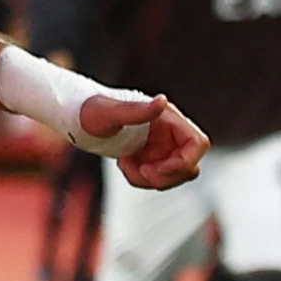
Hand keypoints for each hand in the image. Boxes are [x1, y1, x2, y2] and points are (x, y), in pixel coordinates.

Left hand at [92, 94, 210, 188]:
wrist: (81, 118)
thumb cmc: (92, 111)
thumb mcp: (110, 112)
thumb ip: (137, 110)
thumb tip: (162, 101)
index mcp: (169, 119)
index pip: (198, 144)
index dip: (184, 162)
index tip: (155, 168)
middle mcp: (171, 134)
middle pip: (190, 167)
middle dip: (165, 176)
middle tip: (140, 170)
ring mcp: (164, 148)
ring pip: (174, 177)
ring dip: (150, 179)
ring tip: (125, 164)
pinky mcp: (154, 159)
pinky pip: (158, 179)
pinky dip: (140, 179)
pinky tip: (124, 163)